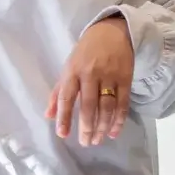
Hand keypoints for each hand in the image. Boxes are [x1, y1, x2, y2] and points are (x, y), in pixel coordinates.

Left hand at [47, 15, 133, 146]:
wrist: (112, 32)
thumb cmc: (86, 52)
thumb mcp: (69, 66)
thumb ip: (58, 91)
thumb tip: (48, 115)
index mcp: (73, 71)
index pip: (66, 96)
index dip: (64, 116)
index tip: (63, 135)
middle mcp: (90, 74)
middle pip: (88, 105)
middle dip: (87, 127)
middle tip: (86, 143)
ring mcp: (109, 76)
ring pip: (106, 106)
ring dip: (102, 126)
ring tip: (98, 140)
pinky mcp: (125, 78)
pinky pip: (122, 103)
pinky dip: (119, 119)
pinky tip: (114, 132)